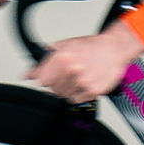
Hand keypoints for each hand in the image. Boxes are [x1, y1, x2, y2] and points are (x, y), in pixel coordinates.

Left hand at [25, 25, 142, 103]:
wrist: (114, 49)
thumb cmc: (92, 46)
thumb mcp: (65, 44)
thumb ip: (46, 58)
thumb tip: (29, 73)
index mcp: (62, 58)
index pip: (40, 78)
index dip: (41, 77)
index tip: (42, 77)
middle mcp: (72, 71)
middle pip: (51, 88)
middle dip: (55, 82)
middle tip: (65, 74)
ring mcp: (82, 82)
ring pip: (63, 95)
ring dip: (66, 89)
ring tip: (75, 78)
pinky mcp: (92, 91)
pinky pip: (76, 100)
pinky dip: (77, 94)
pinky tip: (82, 83)